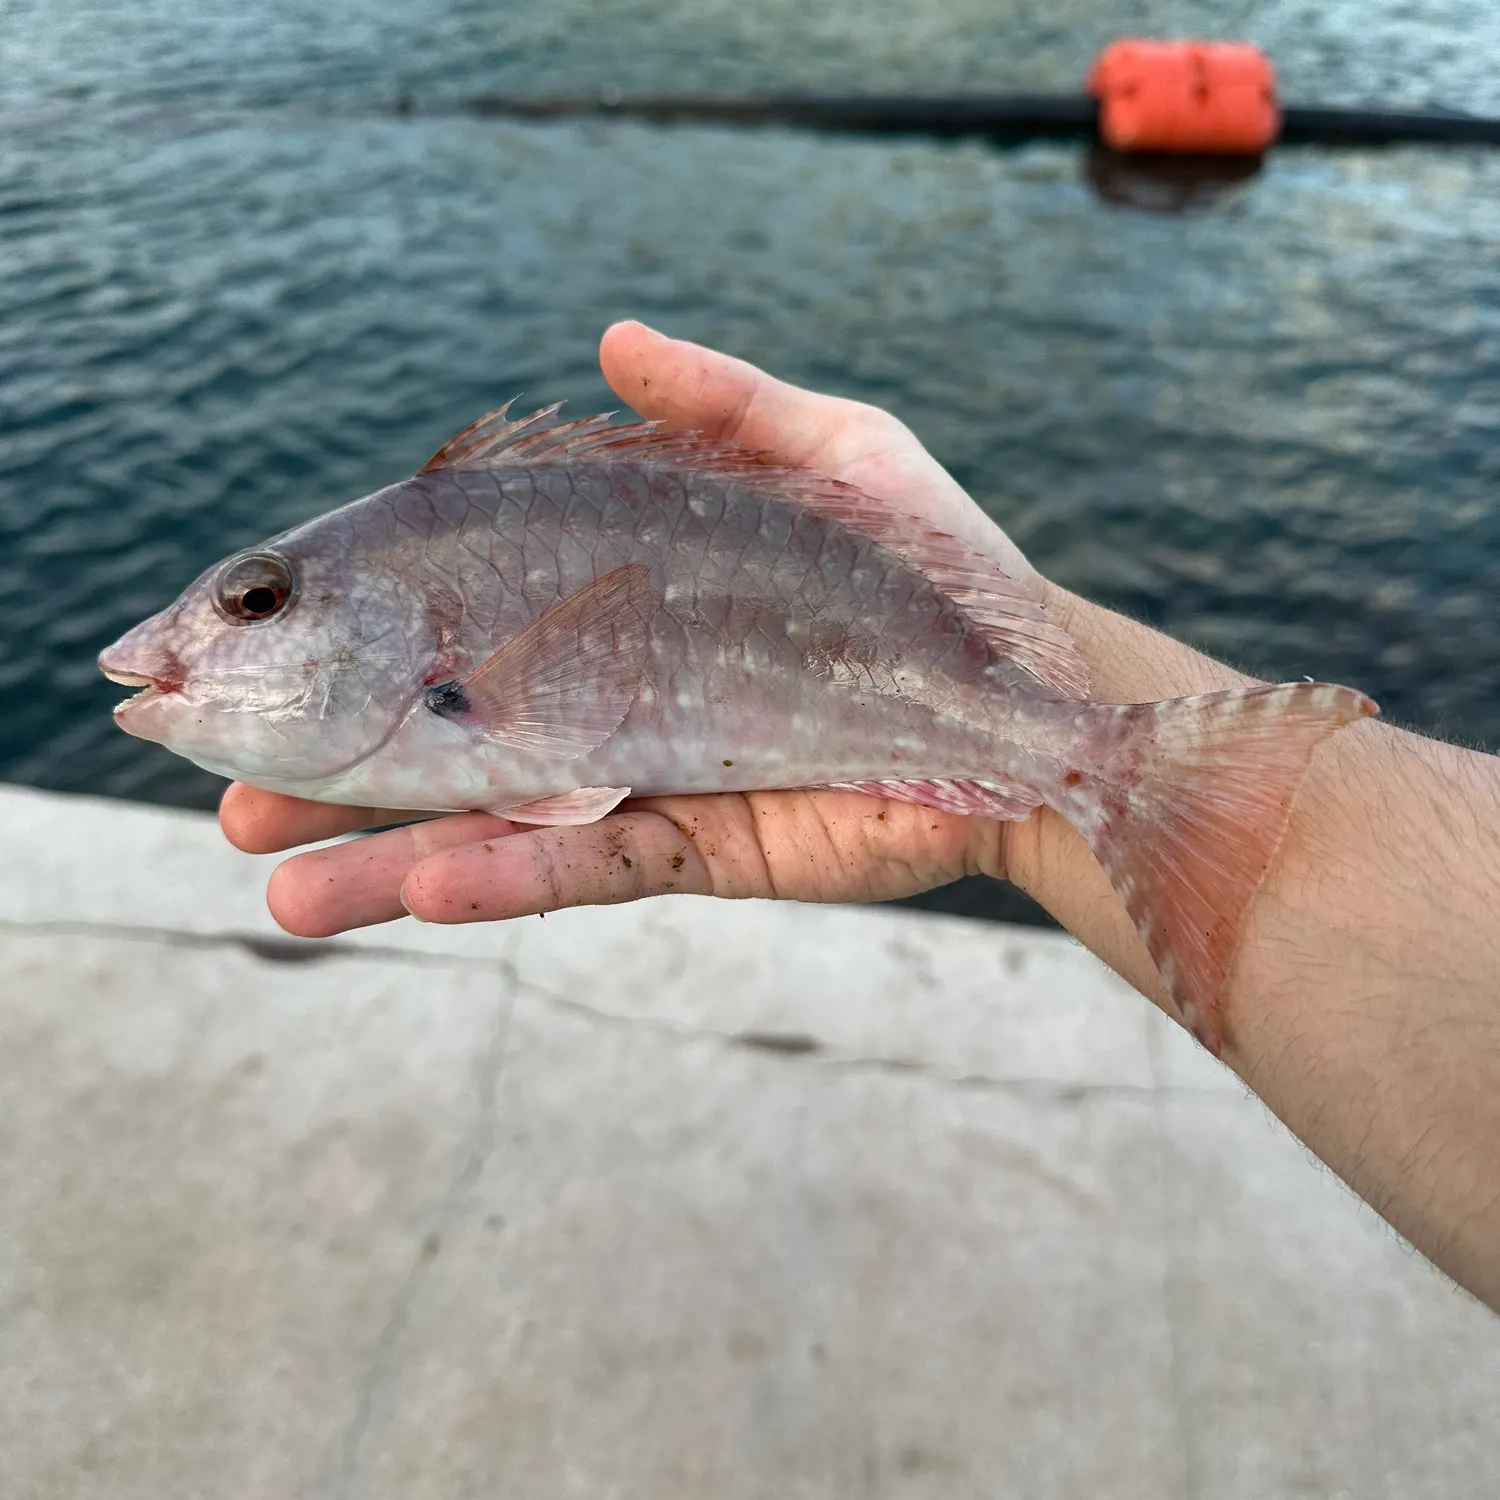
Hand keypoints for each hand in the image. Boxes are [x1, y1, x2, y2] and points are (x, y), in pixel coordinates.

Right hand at [222, 321, 1043, 937]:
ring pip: (498, 824)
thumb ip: (721, 406)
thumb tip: (606, 341)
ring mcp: (653, 779)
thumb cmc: (938, 571)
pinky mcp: (706, 843)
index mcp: (621, 606)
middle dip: (344, 780)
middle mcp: (617, 698)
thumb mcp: (836, 454)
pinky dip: (509, 874)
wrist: (1025, 696)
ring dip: (387, 858)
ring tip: (280, 884)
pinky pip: (592, 863)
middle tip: (230, 800)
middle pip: (455, 743)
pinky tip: (423, 887)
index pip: (466, 625)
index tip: (263, 661)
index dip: (364, 644)